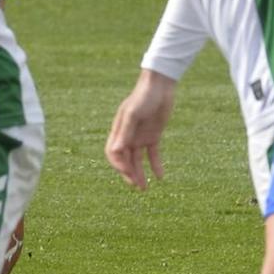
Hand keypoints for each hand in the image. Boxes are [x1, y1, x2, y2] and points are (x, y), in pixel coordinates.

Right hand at [106, 69, 175, 189]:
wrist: (160, 86)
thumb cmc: (143, 97)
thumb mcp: (133, 114)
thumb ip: (125, 132)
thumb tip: (117, 151)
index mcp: (118, 130)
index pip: (113, 153)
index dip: (119, 165)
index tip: (128, 174)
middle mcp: (127, 135)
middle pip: (125, 160)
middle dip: (130, 174)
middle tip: (138, 187)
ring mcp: (140, 136)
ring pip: (137, 160)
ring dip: (140, 173)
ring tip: (145, 188)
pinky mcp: (153, 135)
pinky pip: (152, 154)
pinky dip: (155, 165)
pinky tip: (160, 177)